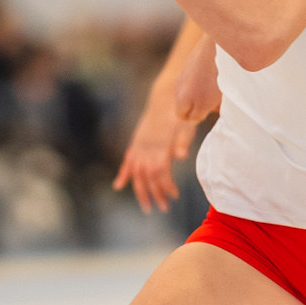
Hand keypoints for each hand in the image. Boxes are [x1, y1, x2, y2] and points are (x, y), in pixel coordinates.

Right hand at [110, 77, 209, 214]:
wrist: (166, 96)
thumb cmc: (180, 112)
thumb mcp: (187, 124)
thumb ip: (183, 140)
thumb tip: (181, 156)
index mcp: (159, 144)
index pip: (160, 171)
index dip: (166, 186)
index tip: (175, 196)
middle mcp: (146, 146)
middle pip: (147, 176)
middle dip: (154, 194)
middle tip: (163, 208)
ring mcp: (139, 145)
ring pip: (136, 172)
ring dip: (140, 191)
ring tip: (146, 207)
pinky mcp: (136, 142)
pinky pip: (127, 161)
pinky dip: (123, 174)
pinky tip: (119, 186)